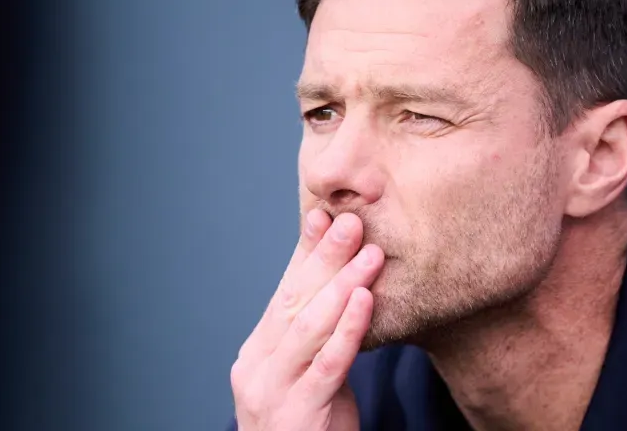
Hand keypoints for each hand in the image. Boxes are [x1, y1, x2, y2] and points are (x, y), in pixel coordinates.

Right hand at [231, 209, 384, 429]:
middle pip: (294, 300)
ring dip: (342, 285)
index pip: (284, 291)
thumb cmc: (311, 421)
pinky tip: (364, 301)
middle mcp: (256, 366)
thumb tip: (344, 278)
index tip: (325, 215)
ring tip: (370, 255)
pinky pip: (327, 364)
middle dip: (325, 258)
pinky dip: (347, 329)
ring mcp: (271, 390)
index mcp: (258, 350)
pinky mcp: (297, 412)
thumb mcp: (311, 368)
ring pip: (308, 327)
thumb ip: (320, 330)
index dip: (306, 252)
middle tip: (351, 221)